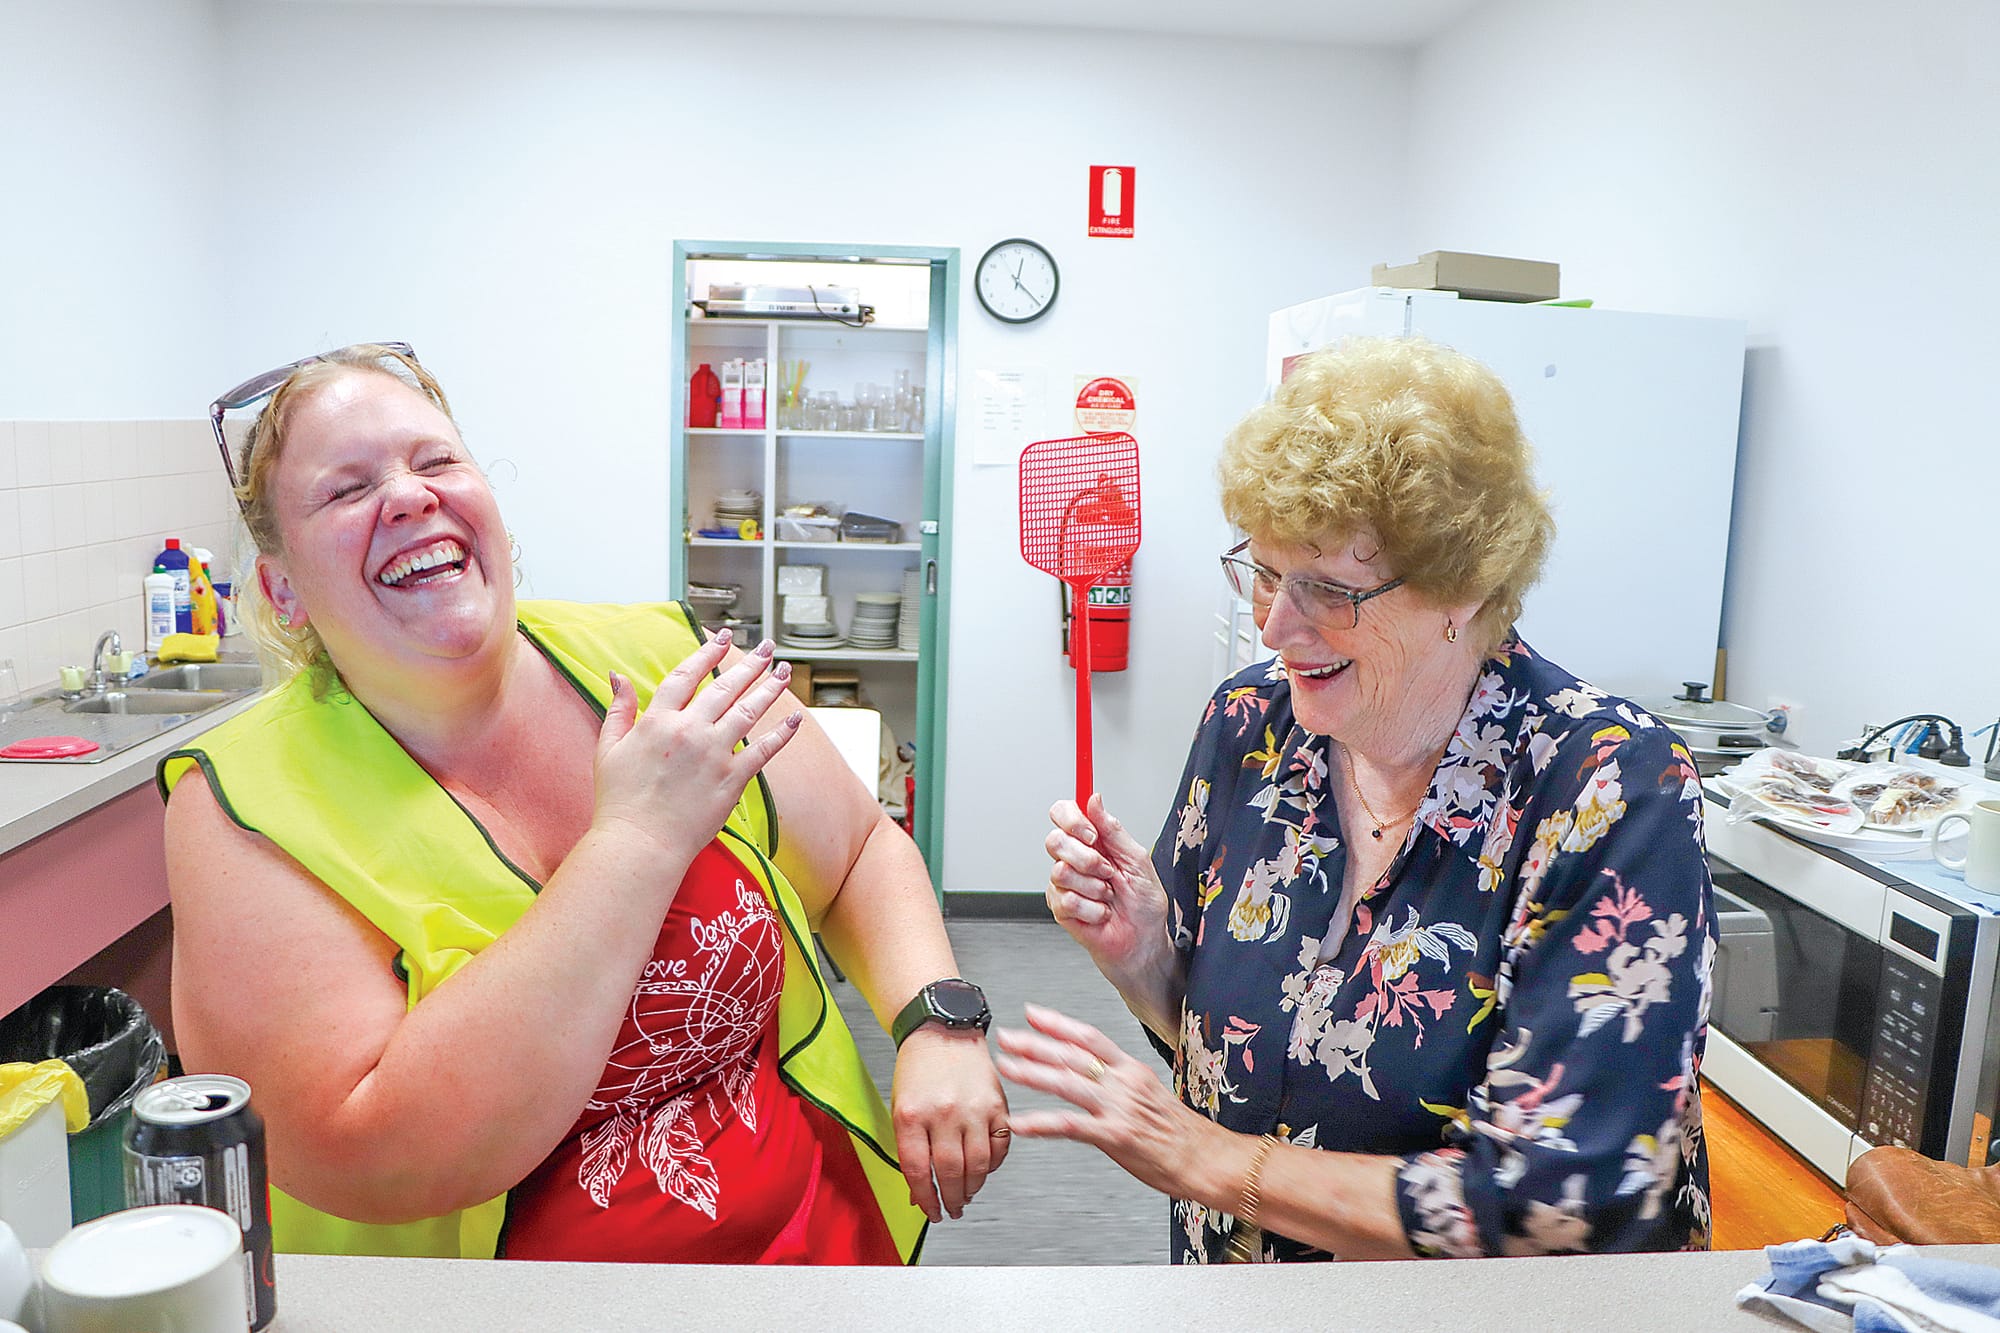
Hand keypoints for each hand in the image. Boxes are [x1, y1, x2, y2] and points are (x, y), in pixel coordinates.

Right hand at [590, 631, 800, 859]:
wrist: (639, 842)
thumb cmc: (619, 801)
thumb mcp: (608, 748)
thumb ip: (618, 708)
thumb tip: (617, 675)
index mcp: (658, 721)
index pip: (687, 676)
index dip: (707, 653)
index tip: (724, 638)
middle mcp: (689, 731)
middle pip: (725, 687)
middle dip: (750, 664)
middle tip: (768, 648)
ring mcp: (713, 754)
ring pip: (749, 711)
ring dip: (770, 688)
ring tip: (785, 672)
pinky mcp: (732, 779)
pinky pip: (763, 750)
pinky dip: (782, 734)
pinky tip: (796, 719)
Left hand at [890, 1026, 1010, 1221]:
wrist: (943, 1030)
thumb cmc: (919, 1068)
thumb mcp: (901, 1108)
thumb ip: (909, 1149)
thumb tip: (920, 1192)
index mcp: (912, 1114)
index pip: (918, 1171)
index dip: (925, 1199)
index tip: (930, 1211)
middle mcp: (944, 1111)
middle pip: (950, 1172)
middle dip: (951, 1199)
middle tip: (952, 1208)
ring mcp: (974, 1108)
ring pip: (978, 1165)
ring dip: (972, 1187)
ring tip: (967, 1194)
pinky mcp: (998, 1104)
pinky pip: (1000, 1146)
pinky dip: (993, 1164)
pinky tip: (983, 1168)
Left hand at [995, 1003, 1217, 1198]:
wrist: (1208, 1159)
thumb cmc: (1182, 1134)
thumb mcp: (1151, 1095)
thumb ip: (1120, 1083)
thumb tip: (1095, 1075)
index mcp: (1132, 1070)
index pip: (1089, 1037)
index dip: (1058, 1023)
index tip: (1032, 1014)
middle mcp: (1123, 1083)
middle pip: (1072, 1055)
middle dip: (1035, 1043)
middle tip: (1007, 1037)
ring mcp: (1119, 1108)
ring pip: (1067, 1084)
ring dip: (1032, 1074)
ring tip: (1007, 1068)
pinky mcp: (1115, 1136)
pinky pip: (1070, 1126)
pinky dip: (1041, 1123)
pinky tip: (1021, 1123)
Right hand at [1045, 795, 1171, 985]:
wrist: (1143, 941)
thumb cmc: (1144, 904)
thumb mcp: (1137, 859)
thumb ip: (1113, 829)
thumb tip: (1094, 800)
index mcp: (1093, 841)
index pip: (1063, 813)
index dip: (1072, 819)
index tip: (1092, 834)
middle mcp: (1075, 858)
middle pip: (1055, 840)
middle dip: (1086, 858)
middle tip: (1107, 871)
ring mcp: (1065, 883)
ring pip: (1060, 872)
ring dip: (1093, 887)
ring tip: (1107, 895)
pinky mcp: (1061, 908)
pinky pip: (1066, 900)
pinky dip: (1092, 909)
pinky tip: (1101, 913)